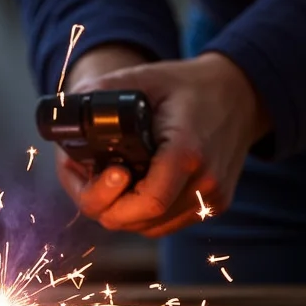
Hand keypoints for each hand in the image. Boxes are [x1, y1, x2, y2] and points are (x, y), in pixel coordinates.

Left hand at [60, 52, 270, 237]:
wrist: (241, 93)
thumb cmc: (187, 86)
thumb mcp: (142, 78)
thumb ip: (101, 94)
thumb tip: (63, 112)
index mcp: (189, 152)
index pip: (148, 202)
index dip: (113, 197)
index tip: (106, 172)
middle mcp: (206, 183)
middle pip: (142, 221)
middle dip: (108, 205)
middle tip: (94, 175)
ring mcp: (212, 199)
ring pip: (151, 228)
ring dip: (125, 211)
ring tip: (110, 179)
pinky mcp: (214, 206)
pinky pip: (168, 222)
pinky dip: (144, 212)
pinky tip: (133, 186)